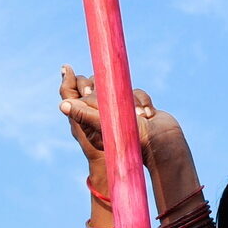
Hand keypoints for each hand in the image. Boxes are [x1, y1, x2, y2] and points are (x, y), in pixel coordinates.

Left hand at [59, 74, 182, 162]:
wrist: (164, 147)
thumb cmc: (132, 141)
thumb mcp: (104, 127)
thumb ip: (85, 114)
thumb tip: (62, 104)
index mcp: (92, 123)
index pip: (81, 98)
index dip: (84, 89)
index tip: (82, 80)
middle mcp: (106, 117)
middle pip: (100, 90)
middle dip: (114, 97)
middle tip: (124, 110)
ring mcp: (124, 112)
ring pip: (121, 89)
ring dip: (132, 100)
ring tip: (139, 117)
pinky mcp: (138, 108)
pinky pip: (137, 92)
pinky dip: (143, 101)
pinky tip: (148, 116)